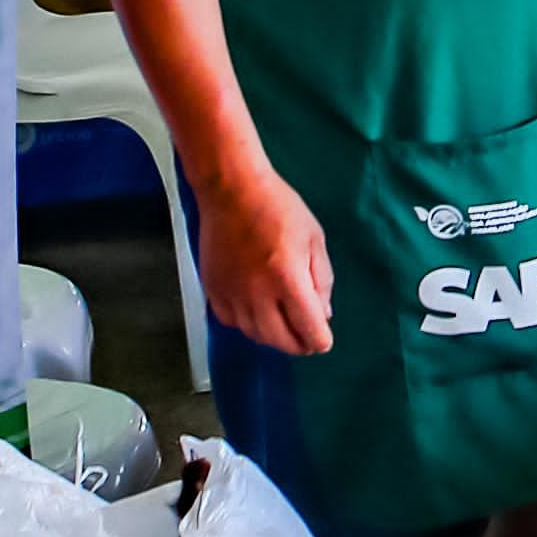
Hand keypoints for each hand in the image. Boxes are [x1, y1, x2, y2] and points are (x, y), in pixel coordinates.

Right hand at [200, 163, 334, 354]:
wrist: (233, 192)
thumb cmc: (279, 208)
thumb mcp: (314, 239)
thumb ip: (321, 279)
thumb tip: (323, 313)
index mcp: (287, 278)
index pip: (307, 326)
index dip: (319, 340)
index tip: (323, 341)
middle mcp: (257, 293)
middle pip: (279, 339)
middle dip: (298, 345)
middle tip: (307, 340)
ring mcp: (231, 294)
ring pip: (254, 334)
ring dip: (273, 337)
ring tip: (285, 327)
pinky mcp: (213, 291)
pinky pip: (231, 322)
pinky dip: (248, 325)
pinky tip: (258, 314)